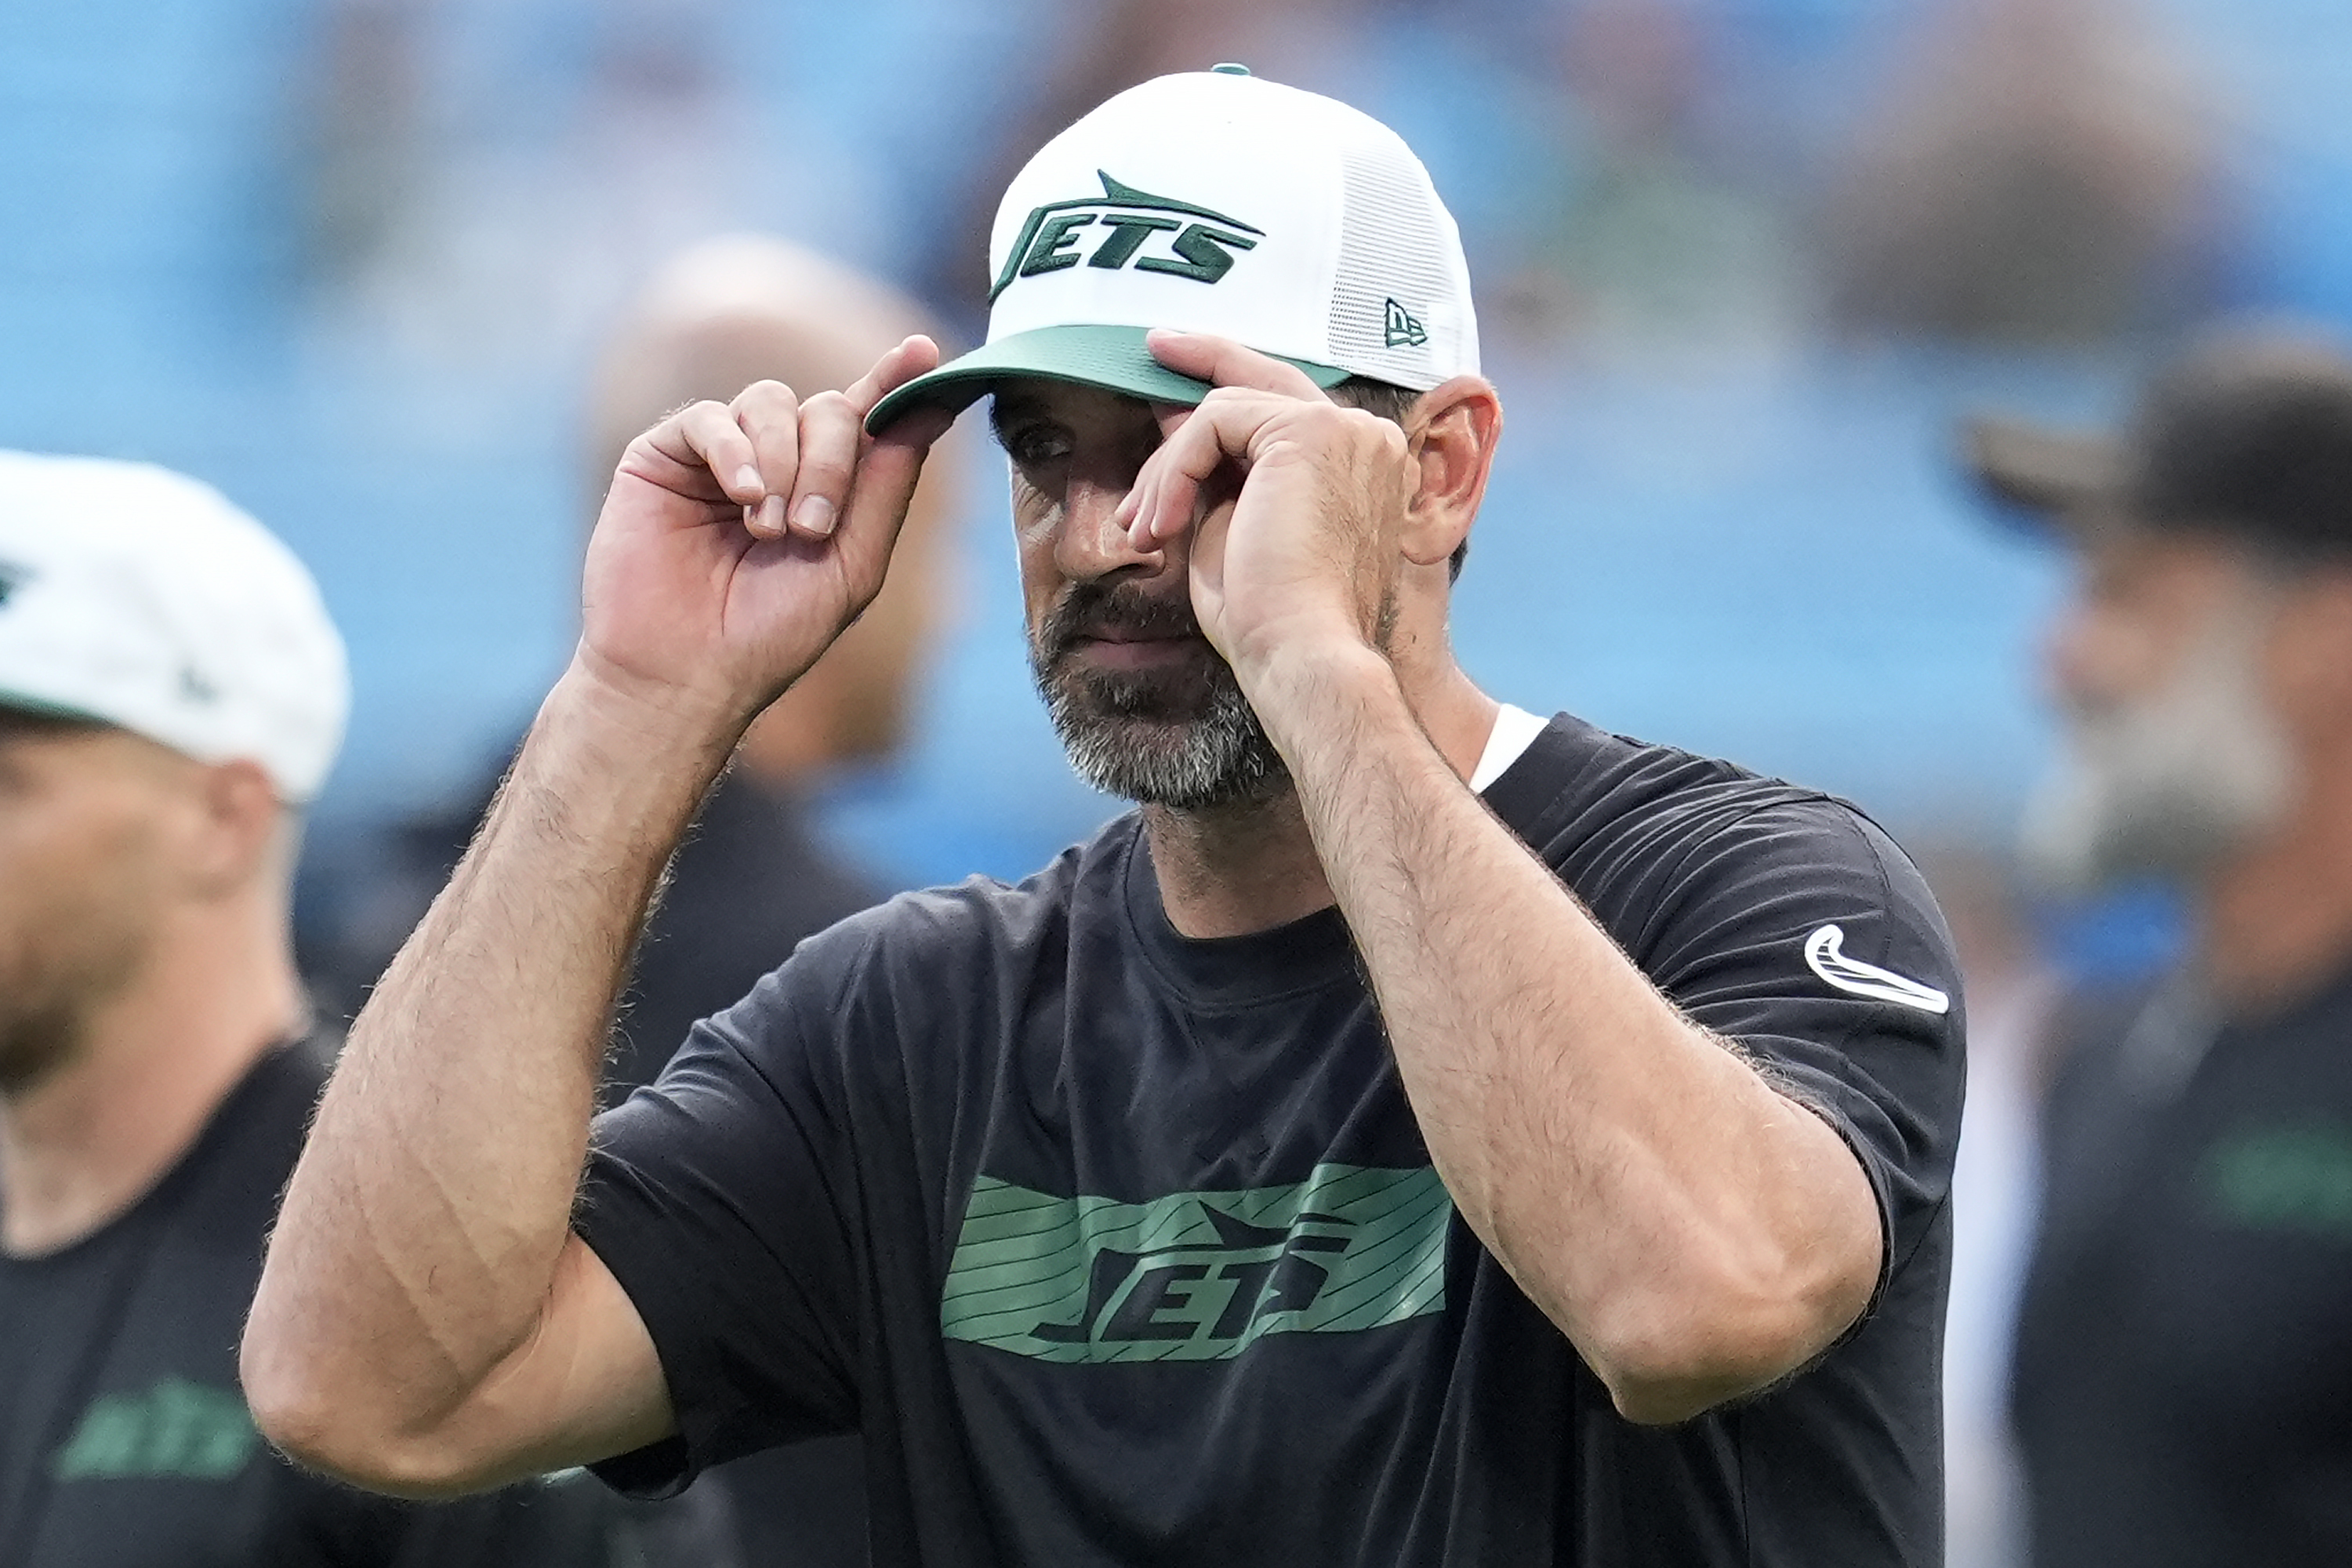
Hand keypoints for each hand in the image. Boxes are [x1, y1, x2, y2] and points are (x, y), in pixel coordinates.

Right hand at [574, 336, 953, 736]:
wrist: (683, 672)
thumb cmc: (770, 633)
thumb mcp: (851, 563)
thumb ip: (887, 484)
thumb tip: (933, 406)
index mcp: (827, 488)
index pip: (869, 418)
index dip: (896, 380)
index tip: (922, 349)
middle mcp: (778, 461)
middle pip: (828, 408)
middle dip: (831, 464)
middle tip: (811, 530)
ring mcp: (721, 454)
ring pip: (773, 402)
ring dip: (783, 464)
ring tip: (766, 530)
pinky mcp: (665, 454)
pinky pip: (712, 417)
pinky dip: (734, 451)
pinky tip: (741, 497)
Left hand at [1113, 331, 1417, 684]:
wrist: (1304, 654)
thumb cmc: (1273, 619)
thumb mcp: (1234, 527)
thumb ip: (1217, 470)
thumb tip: (1176, 417)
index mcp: (1360, 465)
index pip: (1287, 401)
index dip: (1232, 376)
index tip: (1177, 368)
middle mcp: (1364, 437)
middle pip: (1265, 378)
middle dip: (1204, 356)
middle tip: (1153, 346)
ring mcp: (1344, 430)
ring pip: (1224, 410)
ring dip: (1168, 470)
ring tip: (1143, 528)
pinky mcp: (1308, 432)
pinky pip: (1212, 423)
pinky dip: (1174, 472)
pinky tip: (1163, 523)